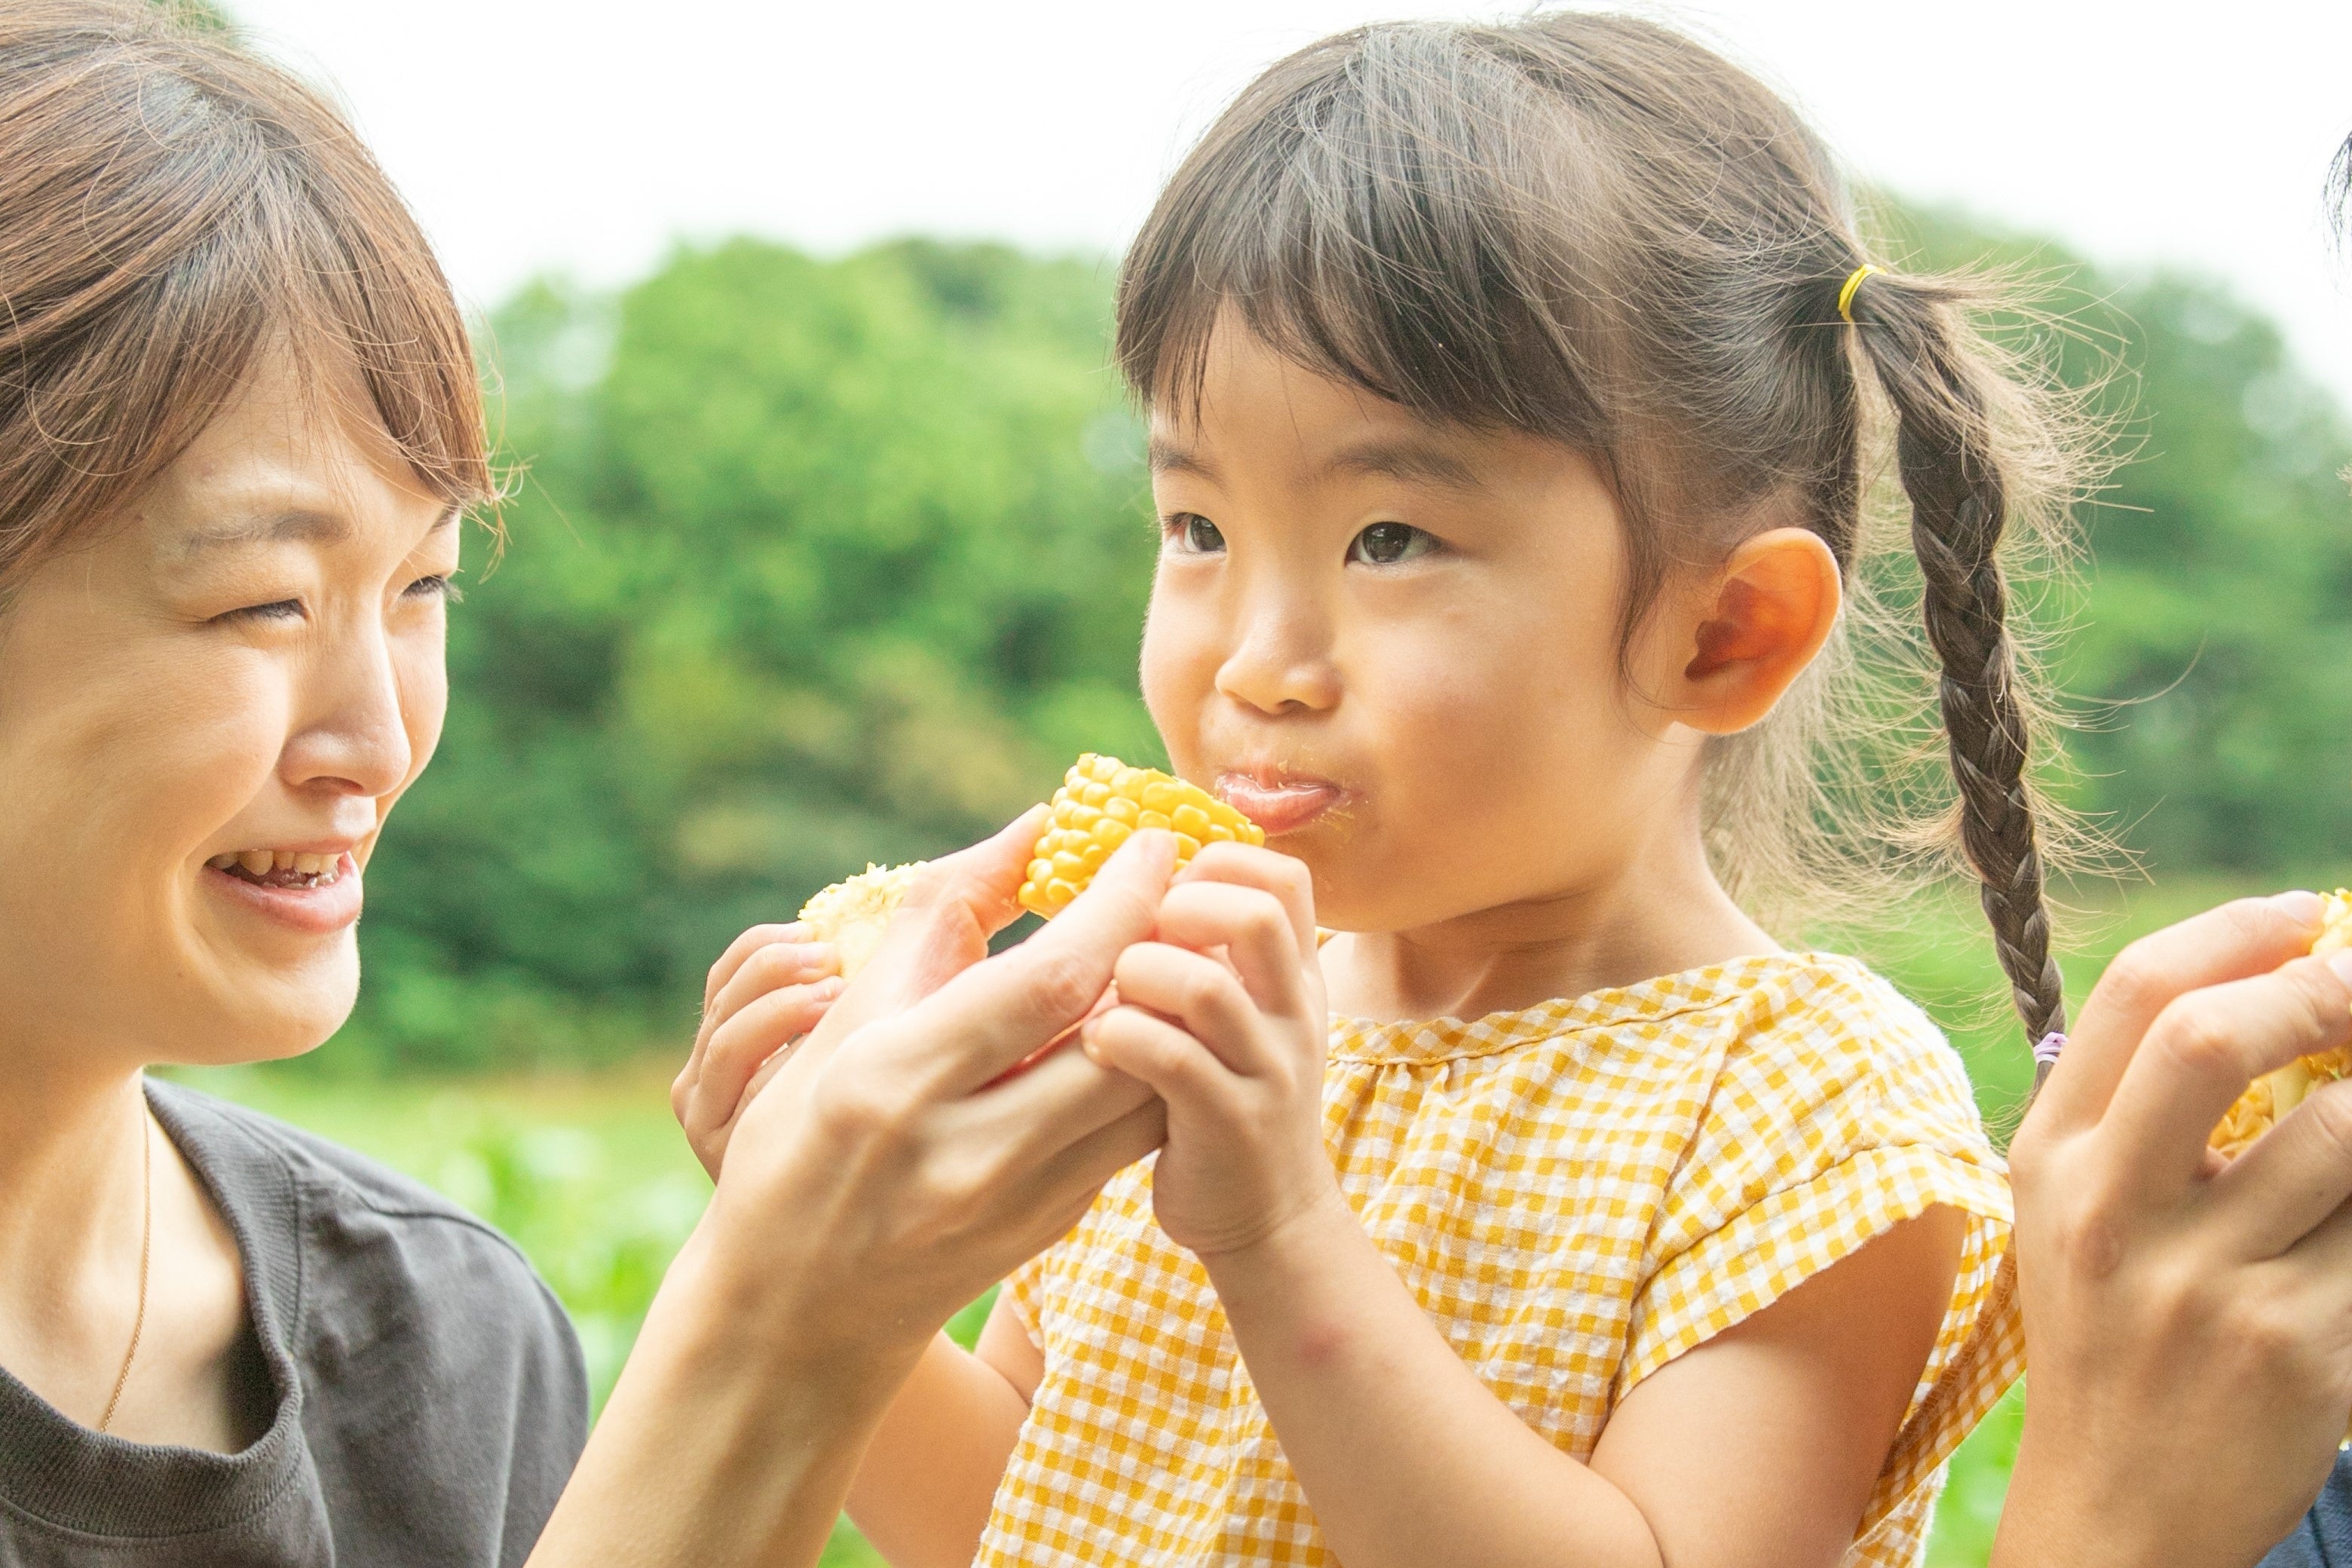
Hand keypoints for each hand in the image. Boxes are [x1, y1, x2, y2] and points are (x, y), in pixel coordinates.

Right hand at [695, 816, 1180, 1385]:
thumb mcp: (846, 1018)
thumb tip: (1034, 826)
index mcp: (897, 1079)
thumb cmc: (806, 1136)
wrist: (798, 1311)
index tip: (1153, 844)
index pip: (1048, 982)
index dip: (1117, 906)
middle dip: (1170, 956)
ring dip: (1174, 1015)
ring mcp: (1017, 1203)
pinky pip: (1130, 1135)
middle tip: (1191, 890)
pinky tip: (1151, 1022)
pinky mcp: (1054, 1228)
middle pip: (1121, 1040)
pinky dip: (1152, 1069)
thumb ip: (943, 916)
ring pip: (1145, 1094)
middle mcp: (966, 1151)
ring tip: (1181, 947)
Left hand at [1081, 842, 1336, 1259]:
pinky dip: (1121, 1037)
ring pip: (1205, 987)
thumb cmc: (1228, 1096)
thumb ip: (1214, 951)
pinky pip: (1172, 1061)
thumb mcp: (1244, 1015)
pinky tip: (1098, 1044)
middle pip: (1255, 915)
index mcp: (1296, 977)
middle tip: (1135, 942)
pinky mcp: (1230, 1125)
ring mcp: (1268, 1071)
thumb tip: (1143, 875)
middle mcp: (1293, 1014)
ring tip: (1109, 1000)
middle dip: (1178, 908)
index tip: (1165, 895)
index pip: (1283, 877)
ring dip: (1138, 975)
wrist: (1270, 1218)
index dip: (1216, 864)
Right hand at [1996, 892, 2351, 1567]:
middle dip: (2320, 990)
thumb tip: (2270, 979)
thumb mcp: (2074, 1209)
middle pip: (2212, 1041)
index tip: (2306, 914)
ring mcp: (2208, 1286)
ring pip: (2346, 1135)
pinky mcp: (2301, 1348)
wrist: (2122, 1508)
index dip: (2237, 931)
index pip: (2134, 998)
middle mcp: (2114, 1216)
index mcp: (2053, 1162)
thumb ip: (2137, 1106)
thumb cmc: (2109, 1329)